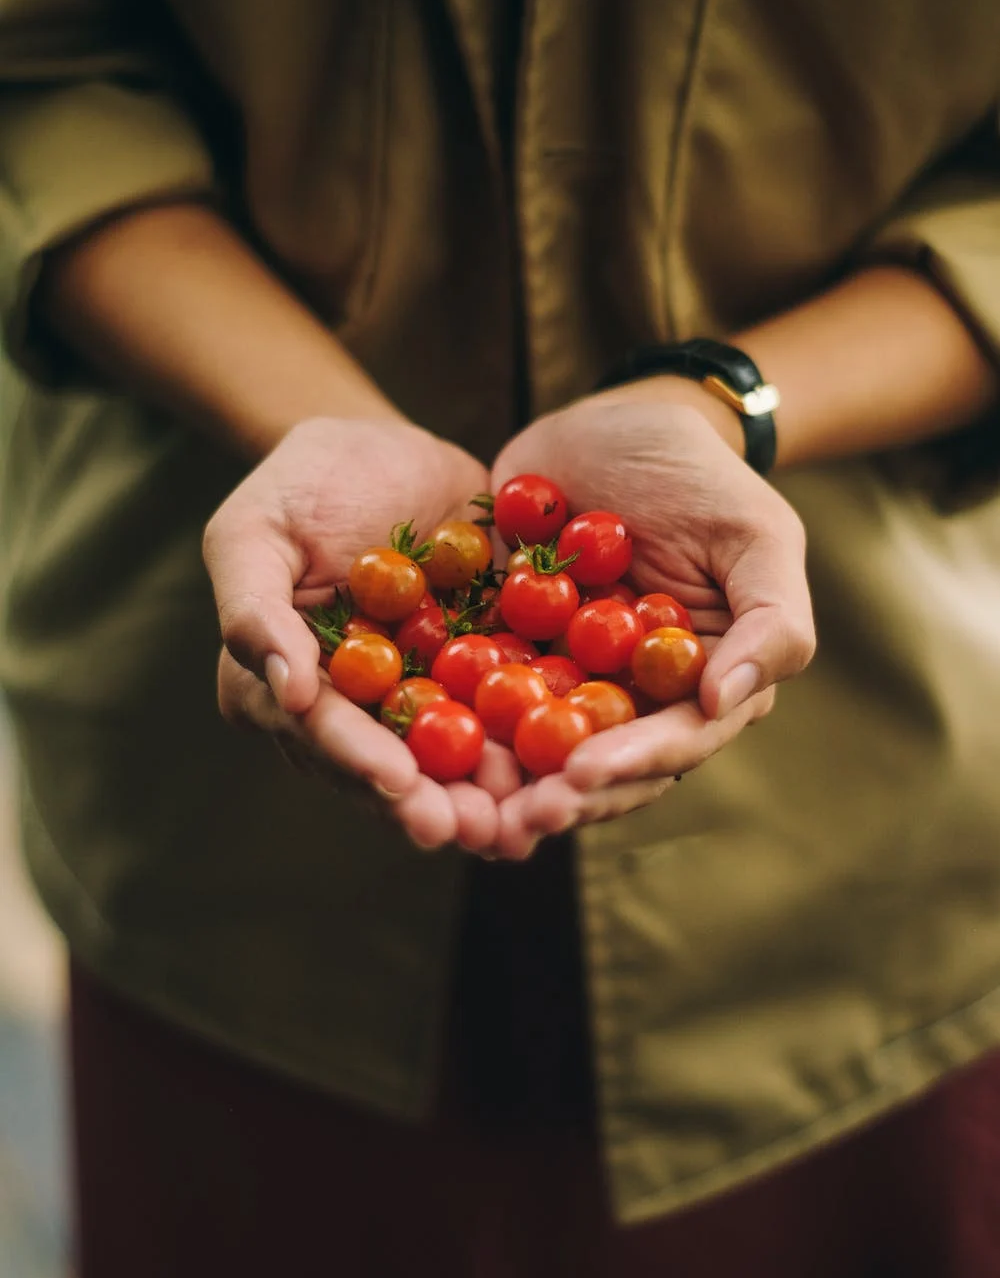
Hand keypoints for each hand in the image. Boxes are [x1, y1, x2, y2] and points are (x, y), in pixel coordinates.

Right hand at [203, 416, 504, 852]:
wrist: (386, 448)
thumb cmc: (302, 483)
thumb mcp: (253, 530)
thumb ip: (254, 608)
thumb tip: (286, 692)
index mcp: (287, 686)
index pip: (321, 733)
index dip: (359, 761)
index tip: (399, 783)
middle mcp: (353, 710)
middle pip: (389, 768)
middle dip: (431, 804)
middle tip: (471, 829)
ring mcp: (418, 697)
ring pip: (451, 760)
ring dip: (487, 795)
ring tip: (525, 819)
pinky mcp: (476, 675)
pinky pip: (506, 714)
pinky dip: (536, 742)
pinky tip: (572, 764)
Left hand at [488, 385, 815, 855]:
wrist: (614, 420)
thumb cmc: (700, 476)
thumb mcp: (757, 535)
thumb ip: (770, 622)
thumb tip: (723, 702)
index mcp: (701, 684)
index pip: (671, 742)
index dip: (628, 766)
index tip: (580, 776)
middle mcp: (632, 696)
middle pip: (596, 765)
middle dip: (555, 797)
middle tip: (510, 819)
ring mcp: (565, 676)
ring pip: (532, 747)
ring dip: (499, 783)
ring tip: (460, 807)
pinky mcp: (505, 647)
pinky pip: (474, 692)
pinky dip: (450, 719)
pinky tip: (415, 738)